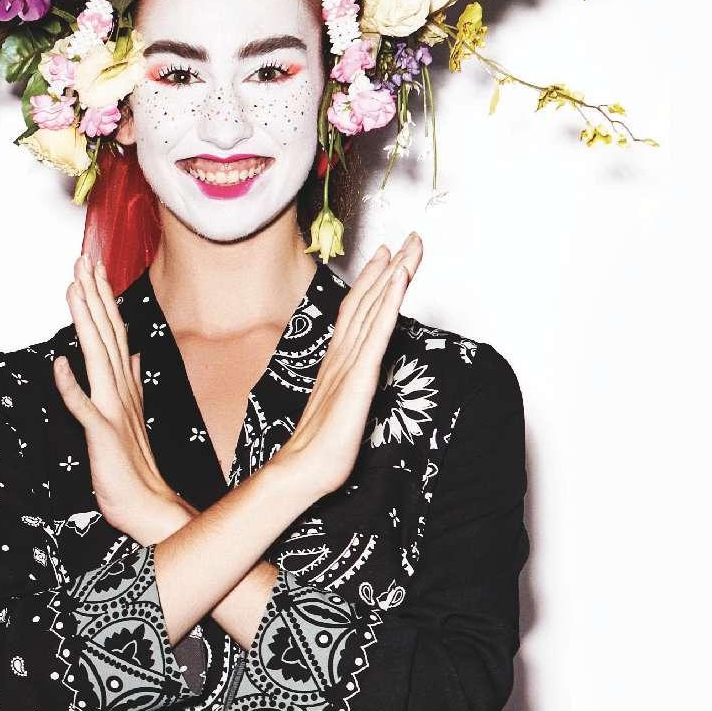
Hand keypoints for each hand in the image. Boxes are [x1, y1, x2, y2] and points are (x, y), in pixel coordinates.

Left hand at [53, 258, 186, 544]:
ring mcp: (113, 411)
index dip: (102, 299)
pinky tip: (60, 363)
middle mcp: (121, 391)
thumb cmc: (135, 467)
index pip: (113, 332)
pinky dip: (71, 386)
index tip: (92, 268)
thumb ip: (132, 382)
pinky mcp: (103, 434)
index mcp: (125, 386)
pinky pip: (84, 407)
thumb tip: (135, 354)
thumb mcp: (132, 416)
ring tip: (74, 289)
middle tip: (83, 259)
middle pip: (107, 334)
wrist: (149, 506)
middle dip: (94, 295)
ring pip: (98, 357)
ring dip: (86, 322)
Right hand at [279, 233, 422, 498]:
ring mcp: (350, 363)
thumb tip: (359, 386)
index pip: (357, 312)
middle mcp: (342, 355)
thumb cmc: (319, 452)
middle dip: (390, 266)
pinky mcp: (359, 376)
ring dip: (394, 274)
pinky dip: (389, 302)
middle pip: (368, 300)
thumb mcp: (341, 412)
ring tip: (409, 247)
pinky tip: (400, 279)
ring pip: (374, 308)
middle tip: (408, 237)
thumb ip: (350, 391)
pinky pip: (378, 332)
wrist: (302, 472)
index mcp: (338, 362)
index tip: (387, 256)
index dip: (373, 281)